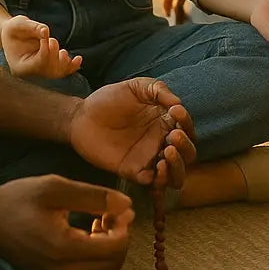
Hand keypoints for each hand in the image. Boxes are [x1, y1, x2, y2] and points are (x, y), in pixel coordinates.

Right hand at [0, 175, 134, 269]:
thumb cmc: (16, 201)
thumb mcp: (56, 188)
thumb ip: (95, 197)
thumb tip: (128, 205)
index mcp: (63, 249)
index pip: (116, 247)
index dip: (124, 226)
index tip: (116, 209)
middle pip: (113, 264)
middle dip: (118, 238)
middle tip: (106, 216)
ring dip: (107, 251)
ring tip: (94, 226)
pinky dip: (94, 264)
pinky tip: (83, 242)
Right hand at [1, 16, 82, 77]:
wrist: (14, 33)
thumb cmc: (14, 28)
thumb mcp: (18, 24)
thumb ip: (32, 27)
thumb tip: (46, 31)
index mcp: (19, 66)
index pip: (37, 64)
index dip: (46, 52)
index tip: (48, 38)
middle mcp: (30, 72)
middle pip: (48, 71)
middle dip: (54, 56)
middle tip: (53, 40)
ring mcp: (40, 71)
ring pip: (57, 73)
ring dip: (64, 62)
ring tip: (63, 51)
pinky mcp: (49, 66)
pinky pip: (63, 70)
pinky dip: (72, 65)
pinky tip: (78, 59)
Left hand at [67, 78, 197, 188]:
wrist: (81, 116)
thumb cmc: (110, 98)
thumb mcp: (137, 86)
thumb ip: (159, 90)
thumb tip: (179, 104)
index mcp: (164, 121)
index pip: (187, 128)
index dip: (187, 122)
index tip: (176, 111)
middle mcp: (160, 141)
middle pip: (187, 154)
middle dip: (186, 147)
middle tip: (173, 137)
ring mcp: (148, 158)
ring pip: (175, 173)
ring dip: (178, 167)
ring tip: (167, 153)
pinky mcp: (133, 171)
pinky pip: (153, 183)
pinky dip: (162, 179)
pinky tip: (158, 167)